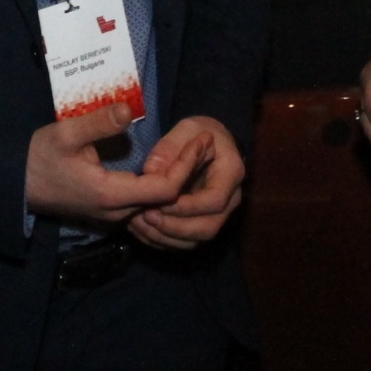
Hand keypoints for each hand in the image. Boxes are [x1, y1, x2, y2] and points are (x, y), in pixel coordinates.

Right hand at [27, 102, 187, 223]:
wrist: (15, 185)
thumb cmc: (38, 157)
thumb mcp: (65, 134)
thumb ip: (98, 123)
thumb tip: (129, 109)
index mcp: (111, 194)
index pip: (165, 189)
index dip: (187, 166)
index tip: (202, 142)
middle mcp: (118, 212)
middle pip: (168, 200)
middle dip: (190, 173)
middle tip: (207, 145)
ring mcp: (114, 216)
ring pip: (158, 207)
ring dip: (180, 183)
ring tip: (196, 154)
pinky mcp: (109, 213)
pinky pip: (146, 207)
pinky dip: (164, 190)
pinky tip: (172, 169)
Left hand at [127, 116, 245, 249]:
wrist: (209, 143)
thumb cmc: (198, 134)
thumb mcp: (185, 129)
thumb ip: (169, 148)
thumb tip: (150, 171)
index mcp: (231, 174)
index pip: (215, 201)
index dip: (187, 206)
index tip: (159, 202)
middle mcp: (230, 200)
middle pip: (208, 228)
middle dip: (175, 227)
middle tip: (146, 215)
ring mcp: (218, 215)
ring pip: (196, 240)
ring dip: (166, 237)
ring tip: (139, 223)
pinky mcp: (202, 222)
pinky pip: (185, 242)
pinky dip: (163, 240)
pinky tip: (141, 229)